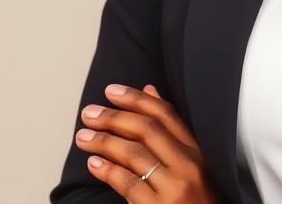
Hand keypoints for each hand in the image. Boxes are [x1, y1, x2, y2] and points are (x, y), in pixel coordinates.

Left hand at [74, 82, 222, 201]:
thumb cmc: (196, 199)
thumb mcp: (193, 162)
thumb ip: (171, 129)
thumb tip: (149, 90)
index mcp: (198, 150)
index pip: (165, 114)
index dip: (136, 99)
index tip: (111, 91)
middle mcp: (189, 165)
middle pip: (147, 130)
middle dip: (114, 117)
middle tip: (89, 113)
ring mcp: (174, 188)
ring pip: (134, 154)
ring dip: (104, 142)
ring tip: (83, 137)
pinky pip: (128, 184)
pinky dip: (108, 171)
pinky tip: (94, 164)